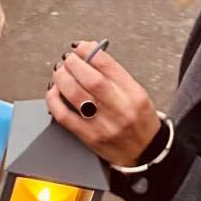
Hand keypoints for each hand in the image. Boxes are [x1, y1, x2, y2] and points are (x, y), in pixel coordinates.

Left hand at [48, 42, 161, 167]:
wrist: (145, 153)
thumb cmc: (140, 122)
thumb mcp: (138, 95)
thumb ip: (116, 76)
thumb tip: (90, 55)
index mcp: (134, 94)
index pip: (108, 65)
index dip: (90, 51)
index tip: (80, 47)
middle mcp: (120, 109)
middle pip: (91, 79)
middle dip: (74, 64)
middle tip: (68, 59)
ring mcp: (104, 125)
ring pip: (75, 95)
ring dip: (62, 78)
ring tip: (60, 72)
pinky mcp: (89, 138)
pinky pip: (64, 116)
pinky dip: (54, 100)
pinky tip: (54, 92)